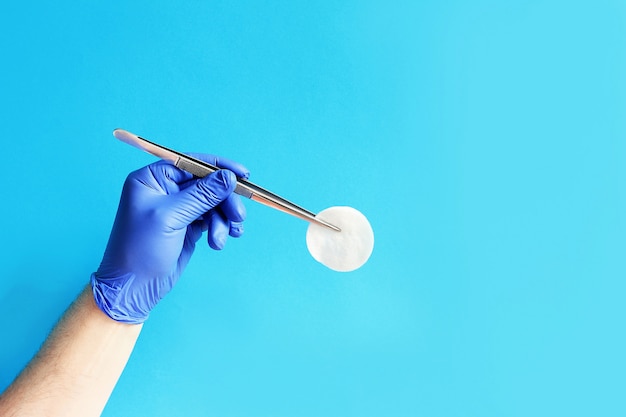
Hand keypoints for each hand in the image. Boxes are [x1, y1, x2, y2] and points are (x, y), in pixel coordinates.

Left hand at [91, 154, 248, 322]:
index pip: (191, 163)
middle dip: (224, 200)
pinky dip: (221, 227)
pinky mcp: (188, 225)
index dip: (218, 167)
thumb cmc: (140, 249)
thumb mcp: (171, 217)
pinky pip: (213, 218)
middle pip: (207, 184)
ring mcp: (178, 208)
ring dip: (223, 219)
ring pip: (213, 203)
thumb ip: (201, 195)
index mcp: (152, 179)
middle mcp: (165, 189)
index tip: (243, 175)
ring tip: (221, 239)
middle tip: (238, 216)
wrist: (133, 288)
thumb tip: (229, 177)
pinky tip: (222, 239)